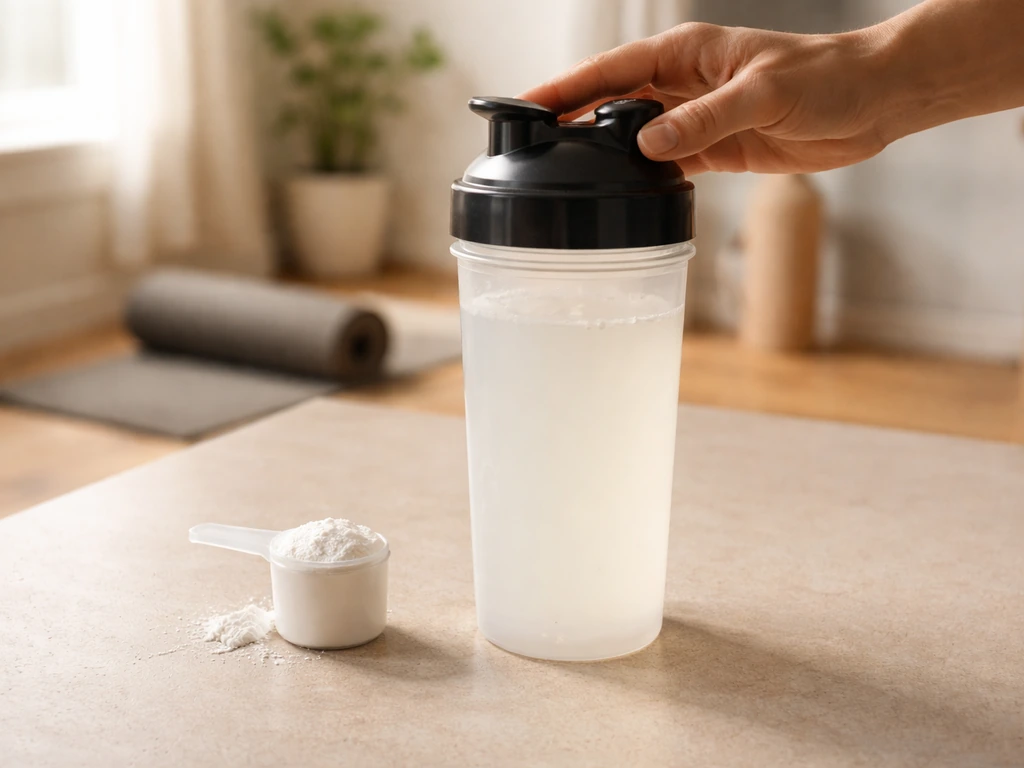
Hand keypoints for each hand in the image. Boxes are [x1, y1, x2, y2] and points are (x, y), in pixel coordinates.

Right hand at [519, 23, 890, 174]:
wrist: (873, 101)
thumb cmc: (827, 77)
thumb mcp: (764, 93)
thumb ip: (704, 119)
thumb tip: (648, 144)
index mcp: (686, 54)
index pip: (609, 71)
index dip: (564, 88)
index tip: (524, 106)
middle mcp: (683, 83)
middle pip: (610, 103)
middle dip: (570, 122)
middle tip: (527, 149)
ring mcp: (696, 118)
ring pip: (632, 137)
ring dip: (603, 155)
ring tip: (563, 178)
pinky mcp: (713, 149)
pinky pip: (664, 165)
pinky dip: (642, 179)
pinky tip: (622, 196)